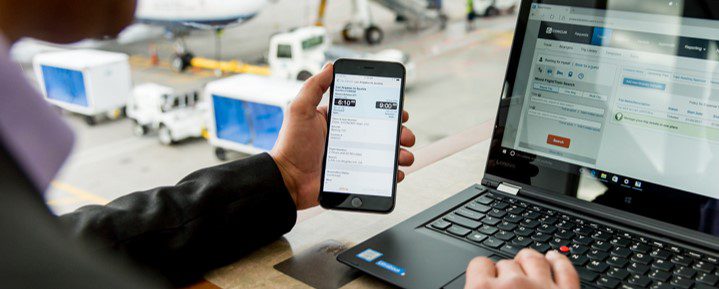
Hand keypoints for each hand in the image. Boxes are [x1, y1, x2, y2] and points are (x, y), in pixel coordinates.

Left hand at [269, 64, 415, 209]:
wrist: (288, 182)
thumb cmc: (291, 146)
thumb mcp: (300, 110)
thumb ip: (314, 87)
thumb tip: (329, 67)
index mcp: (339, 120)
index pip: (368, 110)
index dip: (386, 109)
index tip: (398, 108)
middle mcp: (348, 138)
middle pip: (382, 131)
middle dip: (399, 132)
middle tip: (405, 135)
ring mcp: (353, 158)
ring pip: (385, 153)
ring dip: (400, 153)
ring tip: (404, 156)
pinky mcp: (355, 177)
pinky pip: (379, 175)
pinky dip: (391, 174)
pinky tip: (395, 173)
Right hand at [465, 249, 578, 288]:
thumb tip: (472, 287)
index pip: (479, 264)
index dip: (482, 274)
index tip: (485, 281)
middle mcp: (512, 285)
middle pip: (506, 263)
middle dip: (506, 274)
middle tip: (506, 288)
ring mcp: (542, 288)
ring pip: (533, 258)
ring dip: (529, 262)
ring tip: (527, 269)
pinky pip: (565, 270)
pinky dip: (560, 262)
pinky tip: (555, 258)